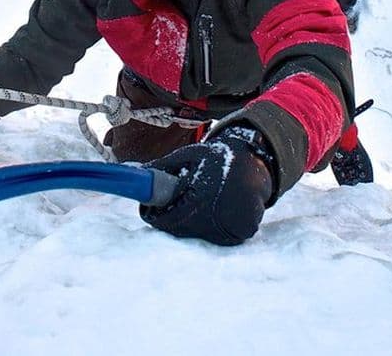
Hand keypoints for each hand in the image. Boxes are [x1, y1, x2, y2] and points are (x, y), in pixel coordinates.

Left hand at [140, 125, 274, 245]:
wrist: (256, 164)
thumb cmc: (217, 158)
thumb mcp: (187, 156)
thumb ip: (161, 167)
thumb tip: (135, 175)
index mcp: (199, 196)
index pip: (165, 220)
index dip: (156, 213)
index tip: (154, 207)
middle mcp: (215, 216)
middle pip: (179, 227)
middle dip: (174, 214)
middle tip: (181, 198)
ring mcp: (230, 227)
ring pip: (196, 232)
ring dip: (192, 220)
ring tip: (203, 199)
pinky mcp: (242, 234)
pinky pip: (214, 234)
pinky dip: (210, 224)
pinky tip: (217, 207)